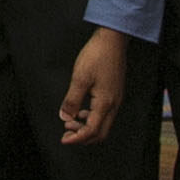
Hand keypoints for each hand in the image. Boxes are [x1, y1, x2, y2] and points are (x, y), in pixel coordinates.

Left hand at [60, 27, 127, 144]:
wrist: (112, 40)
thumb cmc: (96, 56)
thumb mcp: (79, 78)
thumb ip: (72, 100)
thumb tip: (65, 117)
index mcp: (105, 103)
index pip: (92, 130)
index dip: (77, 138)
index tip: (64, 139)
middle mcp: (113, 104)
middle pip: (101, 133)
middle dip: (83, 137)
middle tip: (66, 133)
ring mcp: (116, 99)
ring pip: (103, 124)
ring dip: (87, 127)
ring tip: (71, 121)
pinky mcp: (114, 93)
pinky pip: (104, 114)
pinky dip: (92, 117)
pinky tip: (81, 110)